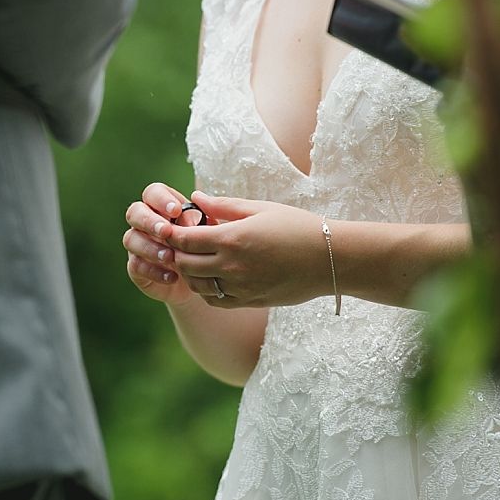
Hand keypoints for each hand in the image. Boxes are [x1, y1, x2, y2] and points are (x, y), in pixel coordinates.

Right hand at [123, 182, 198, 306]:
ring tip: (170, 257)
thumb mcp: (208, 233)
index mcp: (163, 207)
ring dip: (150, 247)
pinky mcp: (136, 267)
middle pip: (134, 211)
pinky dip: (153, 271)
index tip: (176, 210)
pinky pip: (135, 265)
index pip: (153, 192)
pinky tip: (171, 277)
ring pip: (130, 238)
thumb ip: (200, 221)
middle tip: (166, 231)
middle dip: (149, 221)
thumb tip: (188, 217)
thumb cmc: (205, 248)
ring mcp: (138, 244)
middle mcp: (146, 223)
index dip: (161, 199)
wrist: (200, 280)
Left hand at [167, 192, 329, 307]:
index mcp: (231, 239)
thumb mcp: (260, 209)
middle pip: (185, 265)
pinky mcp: (249, 301)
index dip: (171, 233)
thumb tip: (197, 198)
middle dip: (177, 253)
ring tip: (196, 258)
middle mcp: (231, 267)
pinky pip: (215, 300)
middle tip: (181, 243)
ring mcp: (240, 288)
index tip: (170, 227)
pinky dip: (207, 290)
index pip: (184, 240)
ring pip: (197, 286)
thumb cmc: (297, 226)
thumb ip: (224, 205)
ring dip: (190, 273)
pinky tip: (213, 276)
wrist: (330, 259)